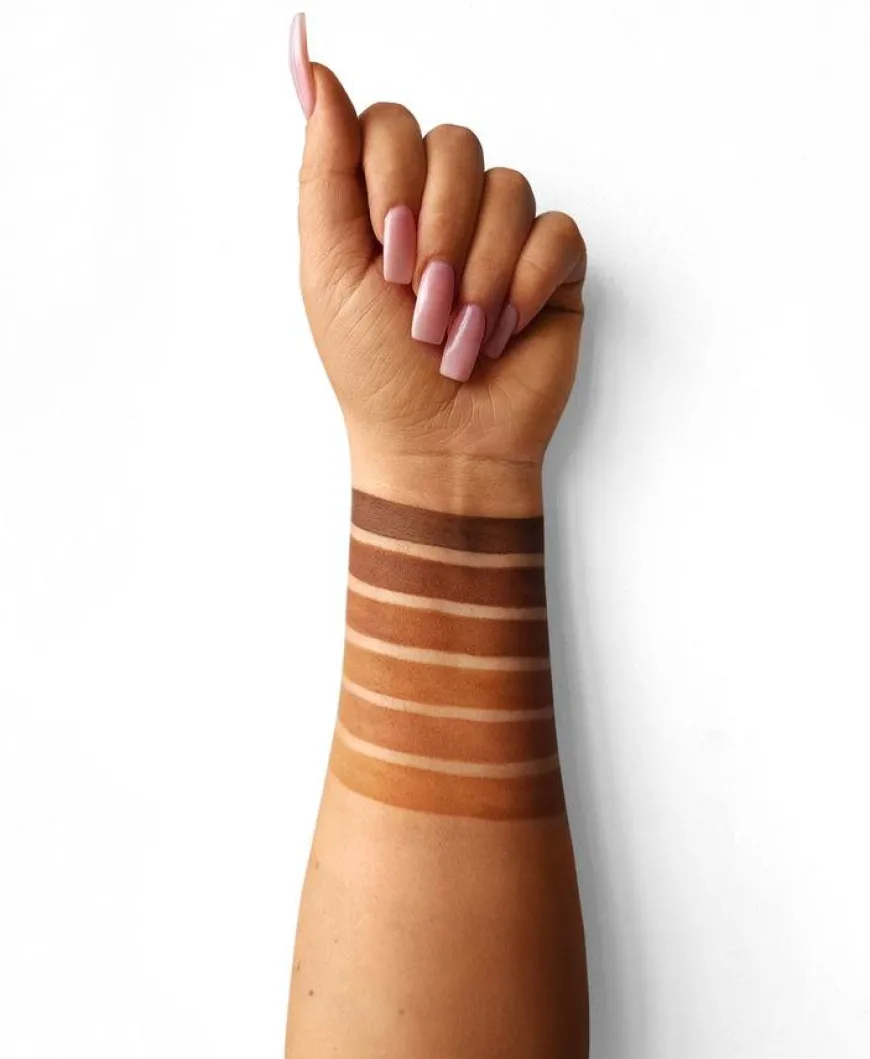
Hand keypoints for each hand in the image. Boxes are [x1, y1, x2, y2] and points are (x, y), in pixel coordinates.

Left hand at [290, 15, 585, 507]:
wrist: (439, 444)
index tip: (385, 253)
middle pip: (455, 144)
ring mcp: (501, 234)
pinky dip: (524, 284)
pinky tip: (504, 329)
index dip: (391, 182)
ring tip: (459, 334)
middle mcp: (446, 206)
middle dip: (437, 233)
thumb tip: (311, 64)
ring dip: (477, 274)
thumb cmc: (378, 371)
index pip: (391, 125)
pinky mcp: (550, 267)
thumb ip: (325, 168)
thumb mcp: (329, 269)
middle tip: (421, 303)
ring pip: (507, 189)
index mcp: (385, 201)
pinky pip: (555, 232)